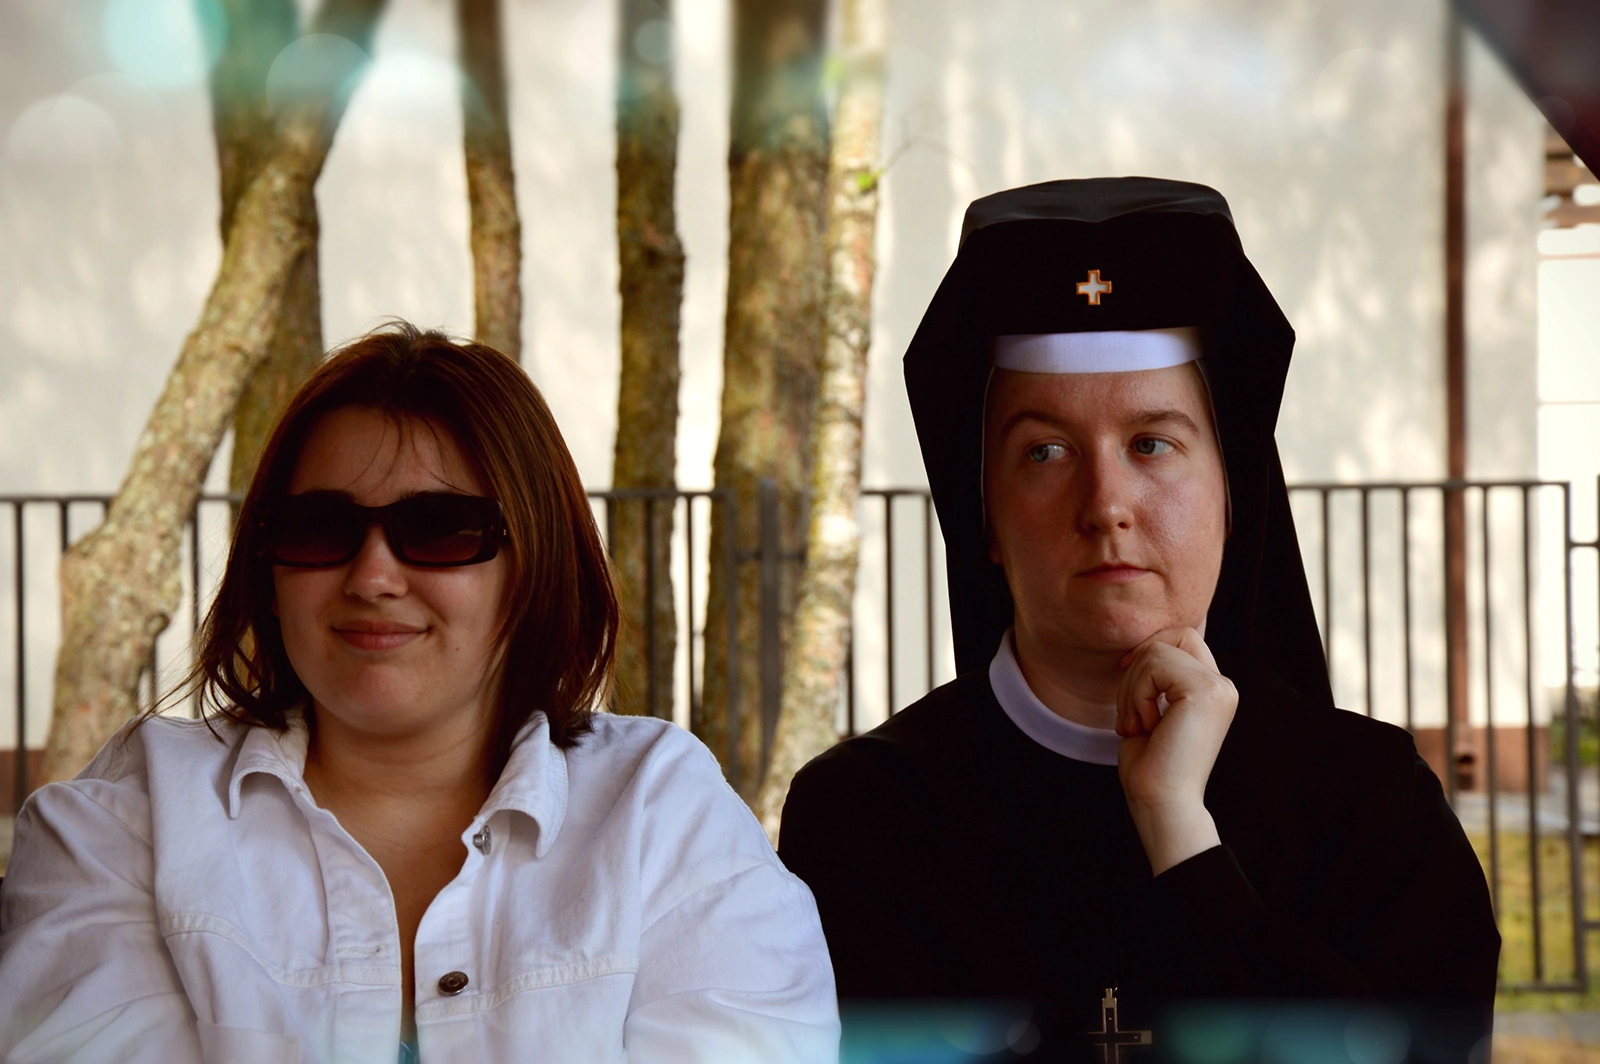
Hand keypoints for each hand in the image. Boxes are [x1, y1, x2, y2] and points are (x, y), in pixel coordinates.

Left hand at [1114, 627, 1237, 874]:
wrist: (1162, 803)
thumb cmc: (1151, 766)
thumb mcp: (1154, 711)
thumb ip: (1157, 680)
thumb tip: (1140, 649)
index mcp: (1215, 690)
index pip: (1184, 638)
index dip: (1150, 647)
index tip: (1125, 672)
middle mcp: (1224, 685)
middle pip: (1172, 637)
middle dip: (1137, 666)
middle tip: (1129, 712)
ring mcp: (1218, 687)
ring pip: (1156, 651)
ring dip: (1131, 689)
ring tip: (1135, 726)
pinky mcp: (1204, 691)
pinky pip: (1153, 666)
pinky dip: (1136, 695)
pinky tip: (1144, 727)